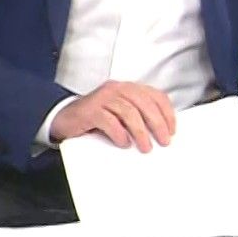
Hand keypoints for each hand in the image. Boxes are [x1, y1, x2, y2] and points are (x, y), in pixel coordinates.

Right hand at [50, 80, 175, 151]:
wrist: (65, 118)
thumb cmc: (97, 118)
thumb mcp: (121, 114)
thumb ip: (138, 116)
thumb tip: (161, 133)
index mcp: (129, 88)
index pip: (155, 96)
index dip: (167, 113)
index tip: (172, 130)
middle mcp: (117, 88)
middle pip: (144, 103)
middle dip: (157, 124)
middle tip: (163, 142)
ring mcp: (102, 98)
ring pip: (128, 112)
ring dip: (140, 132)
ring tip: (145, 147)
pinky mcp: (90, 110)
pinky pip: (108, 120)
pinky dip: (119, 133)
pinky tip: (123, 143)